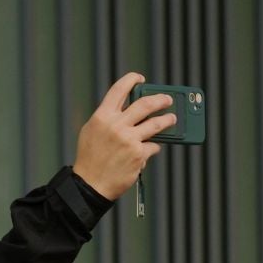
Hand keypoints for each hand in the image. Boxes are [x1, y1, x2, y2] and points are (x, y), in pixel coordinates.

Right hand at [72, 72, 177, 199]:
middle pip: (145, 104)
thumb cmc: (90, 158)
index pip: (119, 89)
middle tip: (167, 99)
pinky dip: (153, 147)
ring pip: (156, 124)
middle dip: (160, 99)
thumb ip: (108, 118)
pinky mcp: (139, 154)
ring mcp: (129, 140)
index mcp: (102, 116)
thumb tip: (127, 110)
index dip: (132, 80)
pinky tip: (151, 148)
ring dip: (167, 120)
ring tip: (172, 118)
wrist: (90, 184)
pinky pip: (153, 146)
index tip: (140, 78)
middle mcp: (116, 125)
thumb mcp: (92, 131)